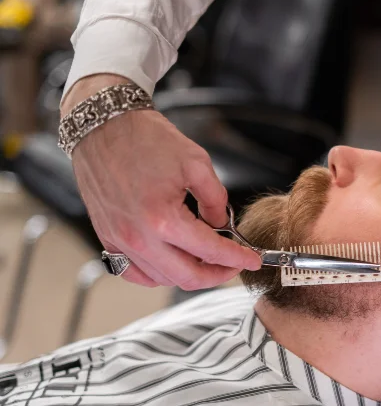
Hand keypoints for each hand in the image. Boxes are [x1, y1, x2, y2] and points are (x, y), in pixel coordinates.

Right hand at [64, 75, 261, 288]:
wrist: (103, 126)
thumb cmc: (146, 139)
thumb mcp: (196, 163)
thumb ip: (216, 200)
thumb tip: (221, 225)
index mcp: (163, 218)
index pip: (211, 251)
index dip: (237, 258)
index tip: (252, 260)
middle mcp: (138, 237)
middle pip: (188, 277)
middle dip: (218, 274)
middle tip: (233, 265)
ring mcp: (119, 240)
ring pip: (163, 279)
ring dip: (190, 274)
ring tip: (206, 259)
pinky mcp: (107, 238)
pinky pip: (134, 273)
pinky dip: (158, 274)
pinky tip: (174, 262)